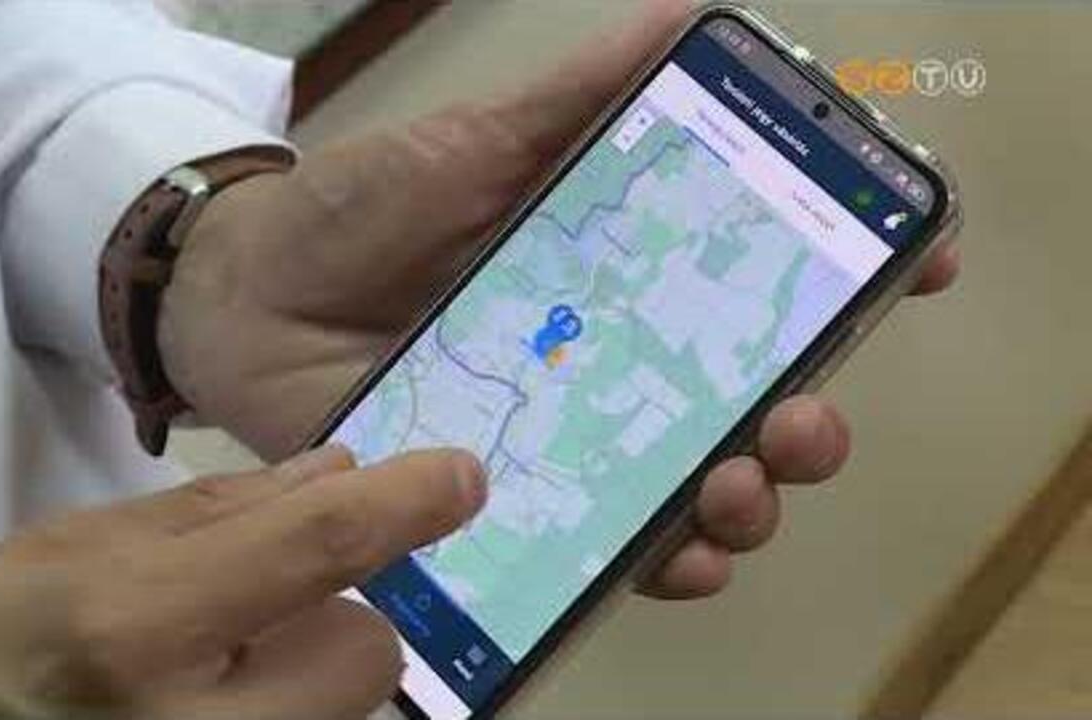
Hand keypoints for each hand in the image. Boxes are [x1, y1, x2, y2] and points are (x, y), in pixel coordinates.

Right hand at [0, 446, 484, 719]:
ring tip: (210, 663)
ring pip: (347, 701)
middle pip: (367, 650)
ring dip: (309, 664)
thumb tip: (346, 472)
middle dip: (334, 610)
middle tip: (251, 604)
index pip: (316, 550)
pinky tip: (210, 696)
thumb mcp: (84, 541)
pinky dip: (289, 700)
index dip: (403, 505)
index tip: (462, 476)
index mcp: (137, 626)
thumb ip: (225, 508)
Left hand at [159, 0, 959, 598]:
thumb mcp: (472, 142)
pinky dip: (654, 561)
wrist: (244, 301)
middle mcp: (612, 356)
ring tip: (739, 489)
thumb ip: (573, 98)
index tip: (916, 266)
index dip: (850, 277)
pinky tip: (672, 556)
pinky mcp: (511, 496)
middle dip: (806, 420)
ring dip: (747, 500)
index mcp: (622, 268)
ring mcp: (565, 433)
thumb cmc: (356, 211)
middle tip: (805, 420)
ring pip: (694, 485)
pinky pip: (603, 545)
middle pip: (747, 402)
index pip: (761, 280)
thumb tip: (690, 16)